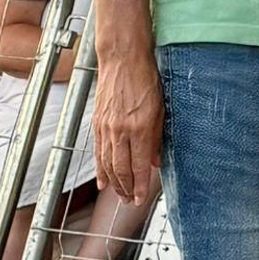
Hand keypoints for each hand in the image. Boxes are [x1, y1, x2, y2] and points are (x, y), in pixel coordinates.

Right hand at [94, 44, 162, 204]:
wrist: (122, 58)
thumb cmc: (145, 77)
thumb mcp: (161, 107)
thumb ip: (157, 136)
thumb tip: (155, 161)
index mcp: (140, 127)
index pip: (139, 166)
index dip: (140, 186)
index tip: (140, 199)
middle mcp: (121, 131)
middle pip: (121, 170)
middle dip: (126, 189)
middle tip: (130, 201)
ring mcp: (107, 128)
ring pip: (108, 164)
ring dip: (114, 183)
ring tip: (119, 195)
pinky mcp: (97, 124)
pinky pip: (98, 153)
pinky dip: (100, 169)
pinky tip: (103, 181)